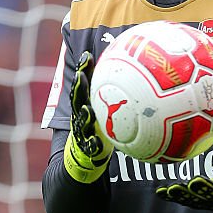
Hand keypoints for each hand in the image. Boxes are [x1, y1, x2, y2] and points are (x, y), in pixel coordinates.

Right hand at [63, 53, 113, 183]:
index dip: (83, 71)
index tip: (87, 57)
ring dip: (83, 116)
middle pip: (77, 101)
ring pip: (81, 123)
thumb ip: (114, 93)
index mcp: (86, 106)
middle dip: (79, 89)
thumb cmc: (100, 128)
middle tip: (81, 77)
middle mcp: (81, 117)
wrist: (87, 156)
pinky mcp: (88, 149)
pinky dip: (93, 144)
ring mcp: (83, 132)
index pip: (83, 85)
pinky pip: (90, 146)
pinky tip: (97, 142)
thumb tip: (135, 70)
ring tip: (87, 110)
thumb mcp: (106, 109)